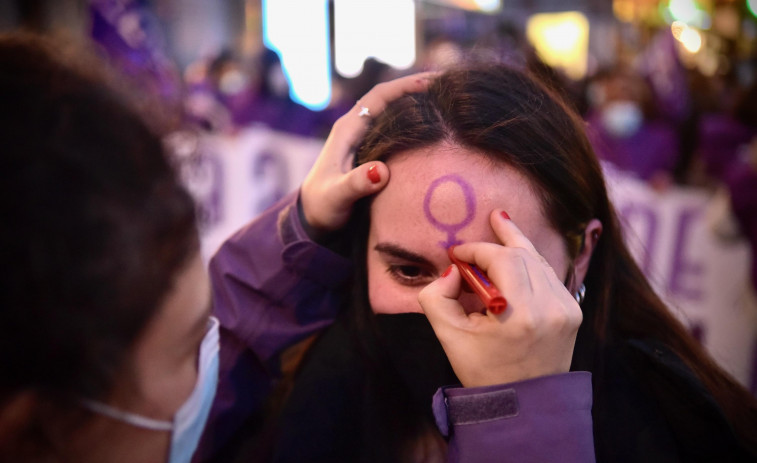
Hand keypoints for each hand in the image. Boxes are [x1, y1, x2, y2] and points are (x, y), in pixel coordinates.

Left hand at [300, 72, 434, 230]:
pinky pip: (396, 128)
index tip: (432, 83)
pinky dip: (415, 122)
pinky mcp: (370, 150)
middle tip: (449, 86)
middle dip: (417, 87)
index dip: (405, 86)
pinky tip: (435, 127)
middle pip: (390, 97)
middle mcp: (356, 128)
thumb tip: (382, 171)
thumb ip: (356, 184)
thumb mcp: (337, 196)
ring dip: (418, 103)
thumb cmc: (322, 206)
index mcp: (347, 129)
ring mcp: (363, 138)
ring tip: (448, 101)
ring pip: (394, 111)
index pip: (379, 97)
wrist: (312, 217)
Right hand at [418, 210, 581, 387]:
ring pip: (538, 260)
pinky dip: (530, 264)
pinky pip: (548, 275)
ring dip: (516, 247)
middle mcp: (550, 308)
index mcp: (520, 315)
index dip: (476, 249)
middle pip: (523, 254)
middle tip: (487, 222)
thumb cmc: (484, 372)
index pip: (501, 259)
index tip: (456, 253)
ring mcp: (566, 309)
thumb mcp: (448, 336)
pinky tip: (517, 257)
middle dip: (497, 242)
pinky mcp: (573, 312)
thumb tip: (453, 271)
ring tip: (502, 223)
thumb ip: (437, 297)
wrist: (525, 404)